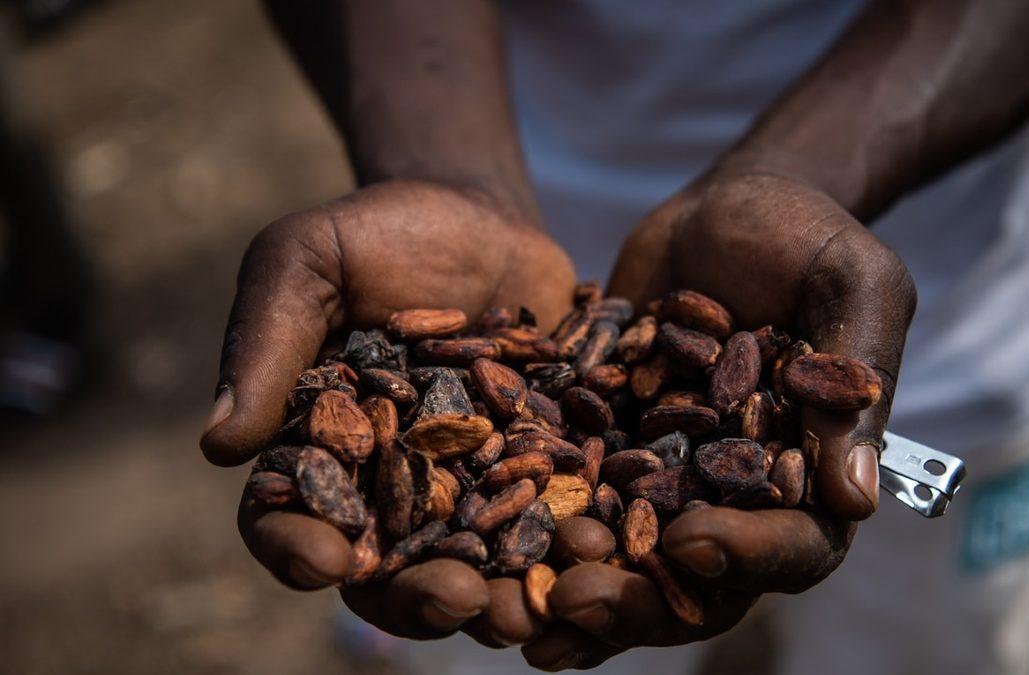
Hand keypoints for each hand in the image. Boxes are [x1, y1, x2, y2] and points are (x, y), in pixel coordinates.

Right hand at [201, 179, 574, 639]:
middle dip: (422, 596)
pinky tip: (598, 548)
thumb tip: (216, 445)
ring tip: (533, 605)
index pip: (291, 516)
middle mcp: (392, 485)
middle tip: (458, 600)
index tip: (328, 561)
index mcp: (319, 450)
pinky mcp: (539, 467)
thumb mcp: (306, 262)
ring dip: (505, 594)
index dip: (299, 548)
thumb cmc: (376, 232)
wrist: (479, 215)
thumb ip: (266, 344)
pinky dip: (570, 540)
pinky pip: (553, 518)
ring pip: (478, 562)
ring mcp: (470, 483)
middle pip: (393, 567)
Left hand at [520, 171, 914, 668]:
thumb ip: (857, 376)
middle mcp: (738, 495)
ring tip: (519, 611)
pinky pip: (573, 503)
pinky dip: (533, 532)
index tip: (692, 542)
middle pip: (702, 580)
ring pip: (630, 561)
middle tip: (576, 598)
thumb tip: (856, 499)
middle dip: (641, 599)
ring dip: (581, 590)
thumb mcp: (852, 283)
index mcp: (811, 474)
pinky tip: (482, 553)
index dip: (748, 557)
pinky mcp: (608, 451)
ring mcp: (668, 480)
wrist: (722, 205)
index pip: (796, 545)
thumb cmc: (804, 236)